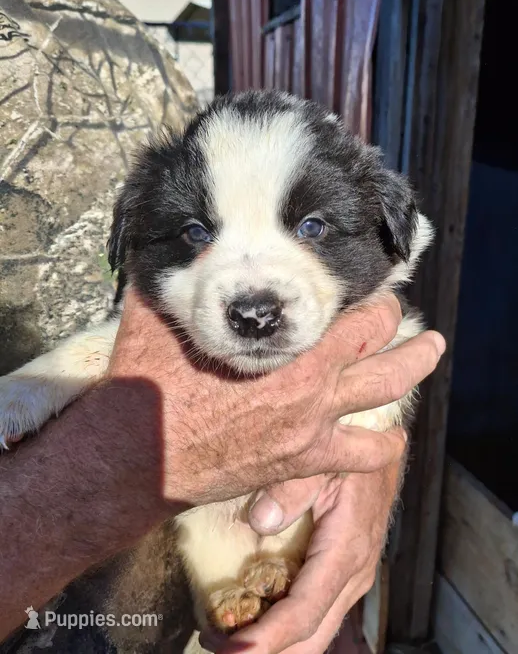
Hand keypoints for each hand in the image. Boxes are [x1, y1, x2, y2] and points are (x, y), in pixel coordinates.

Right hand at [107, 289, 442, 508]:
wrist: (140, 455)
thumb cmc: (152, 385)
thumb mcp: (162, 316)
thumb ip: (181, 281)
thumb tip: (176, 245)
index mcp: (289, 342)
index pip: (351, 309)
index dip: (369, 293)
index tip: (372, 283)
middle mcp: (315, 381)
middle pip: (380, 342)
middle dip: (394, 322)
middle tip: (398, 312)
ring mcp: (315, 424)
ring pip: (387, 391)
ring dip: (413, 367)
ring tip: (430, 351)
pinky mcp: (304, 462)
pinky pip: (363, 457)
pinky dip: (383, 447)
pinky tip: (392, 440)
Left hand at [201, 453, 403, 653]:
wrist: (381, 447)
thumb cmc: (349, 450)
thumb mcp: (323, 458)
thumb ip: (292, 487)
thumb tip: (259, 521)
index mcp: (346, 551)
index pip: (305, 611)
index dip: (268, 638)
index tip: (233, 651)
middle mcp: (352, 575)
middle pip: (310, 637)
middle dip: (264, 651)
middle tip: (216, 646)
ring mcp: (350, 579)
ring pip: (313, 633)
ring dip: (272, 643)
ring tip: (223, 637)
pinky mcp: (343, 576)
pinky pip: (314, 614)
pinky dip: (282, 628)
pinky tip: (250, 618)